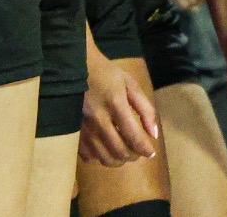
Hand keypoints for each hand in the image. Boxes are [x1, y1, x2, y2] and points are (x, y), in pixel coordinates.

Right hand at [79, 40, 158, 165]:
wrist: (75, 68)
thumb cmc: (106, 74)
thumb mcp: (130, 84)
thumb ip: (145, 108)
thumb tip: (153, 134)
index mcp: (115, 103)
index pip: (133, 135)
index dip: (145, 148)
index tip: (151, 152)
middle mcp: (98, 119)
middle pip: (119, 151)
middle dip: (133, 156)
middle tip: (138, 151)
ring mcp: (83, 128)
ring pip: (104, 158)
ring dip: (119, 159)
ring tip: (124, 151)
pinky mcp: (74, 132)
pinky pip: (89, 157)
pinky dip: (101, 157)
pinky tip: (106, 147)